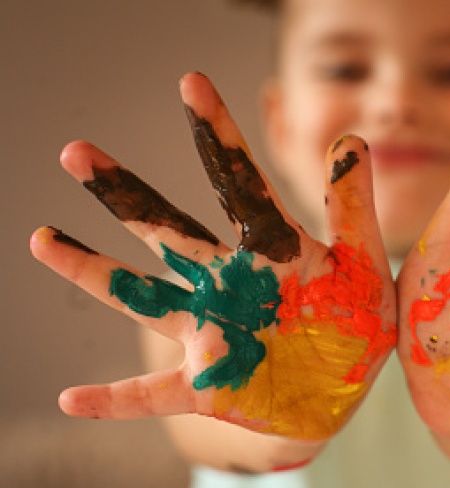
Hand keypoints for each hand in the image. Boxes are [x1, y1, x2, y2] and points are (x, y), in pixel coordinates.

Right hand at [30, 73, 395, 443]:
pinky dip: (115, 399)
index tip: (191, 82)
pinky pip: (152, 392)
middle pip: (168, 231)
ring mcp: (212, 333)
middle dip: (125, 194)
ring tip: (42, 239)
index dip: (217, 136)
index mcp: (270, 249)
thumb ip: (352, 209)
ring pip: (143, 297)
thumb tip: (351, 138)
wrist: (346, 391)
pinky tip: (71, 398)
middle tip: (76, 152)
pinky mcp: (209, 385)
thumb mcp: (365, 264)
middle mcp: (228, 283)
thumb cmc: (358, 323)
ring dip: (94, 273)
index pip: (238, 183)